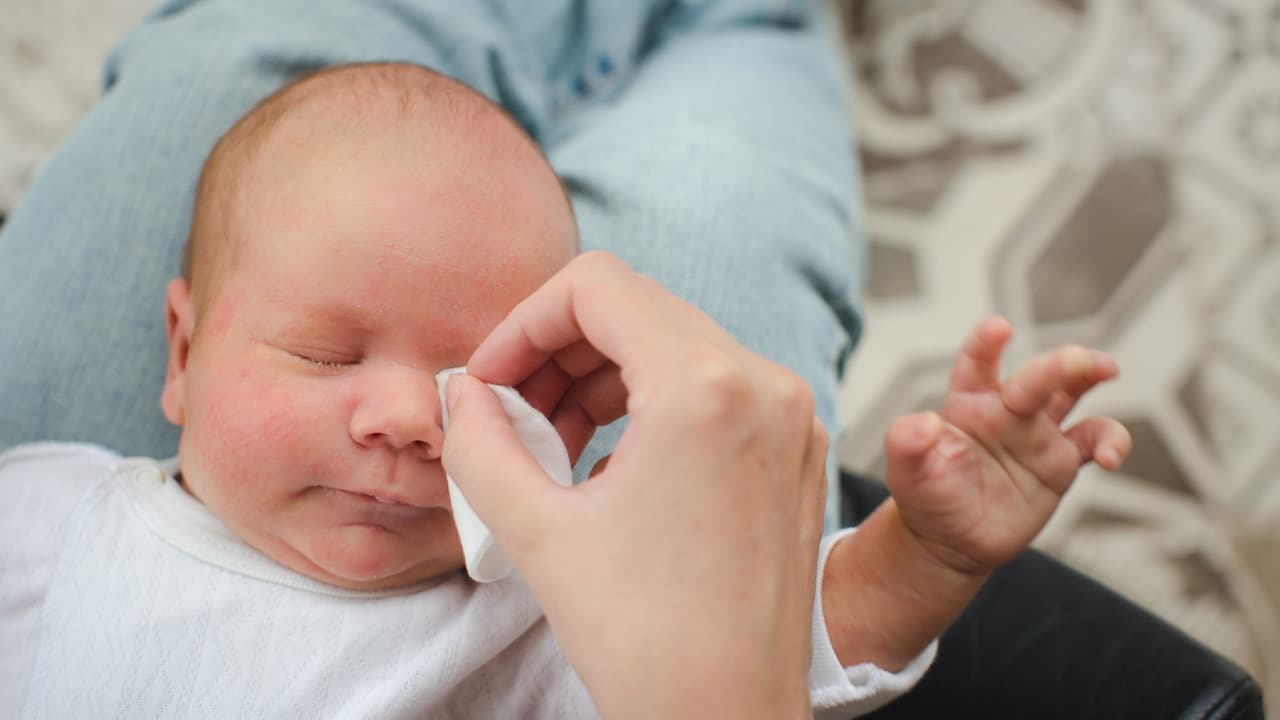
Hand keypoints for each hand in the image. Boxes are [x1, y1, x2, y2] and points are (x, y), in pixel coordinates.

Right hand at [441, 252, 826, 719]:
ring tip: (553, 447)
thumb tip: (463, 391)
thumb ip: (479, 441)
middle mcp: (764, 385)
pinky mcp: (797, 451)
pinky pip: (714, 388)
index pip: (598, 286)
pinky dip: (651, 404)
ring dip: (601, 378)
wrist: (727, 719)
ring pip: (676, 345)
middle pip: (639, 310)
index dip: (524, 321)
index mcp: (705, 388)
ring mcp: (791, 418)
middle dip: (558, 353)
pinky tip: (609, 466)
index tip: (491, 379)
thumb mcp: (534, 530)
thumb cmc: (645, 640)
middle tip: (512, 416)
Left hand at [885, 315, 1130, 574]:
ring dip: (1089, 375)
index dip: (985, 343)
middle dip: (1058, 364)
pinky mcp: (1061, 461)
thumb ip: (906, 443)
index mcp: (966, 403)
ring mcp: (1036, 432)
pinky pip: (1094, 440)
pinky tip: (1111, 458)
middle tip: (1078, 359)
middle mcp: (1005, 409)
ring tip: (1107, 369)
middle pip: (1036, 376)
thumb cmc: (925, 497)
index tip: (998, 327)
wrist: (950, 540)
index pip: (976, 364)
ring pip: (1071, 392)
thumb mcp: (906, 472)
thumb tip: (922, 422)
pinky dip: (1111, 441)